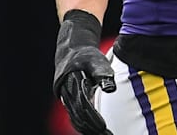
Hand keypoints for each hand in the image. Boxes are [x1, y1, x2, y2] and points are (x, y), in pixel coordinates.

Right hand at [53, 10, 116, 134]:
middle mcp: (66, 92)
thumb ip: (102, 73)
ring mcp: (66, 97)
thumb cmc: (86, 55)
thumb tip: (111, 89)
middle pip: (78, 116)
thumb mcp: (95, 59)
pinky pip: (74, 116)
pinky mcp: (68, 100)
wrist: (70, 50)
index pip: (83, 106)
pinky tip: (95, 130)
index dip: (93, 118)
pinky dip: (83, 125)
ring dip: (88, 129)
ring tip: (103, 134)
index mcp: (72, 83)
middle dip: (92, 127)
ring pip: (75, 118)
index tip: (103, 127)